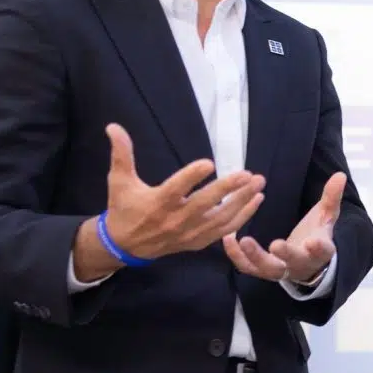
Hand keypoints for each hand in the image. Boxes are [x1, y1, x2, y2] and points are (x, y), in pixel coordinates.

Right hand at [101, 123, 264, 261]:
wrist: (125, 245)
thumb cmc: (124, 208)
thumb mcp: (119, 181)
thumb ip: (121, 153)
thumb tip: (113, 126)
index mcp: (157, 203)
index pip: (177, 189)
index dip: (192, 176)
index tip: (209, 163)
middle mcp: (176, 220)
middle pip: (205, 204)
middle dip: (228, 190)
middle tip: (248, 174)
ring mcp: (190, 233)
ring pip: (221, 219)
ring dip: (242, 202)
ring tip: (258, 183)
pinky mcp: (198, 241)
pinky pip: (225, 230)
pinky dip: (242, 217)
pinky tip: (255, 201)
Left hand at [223, 172, 345, 283]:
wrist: (306, 264)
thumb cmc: (316, 235)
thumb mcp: (326, 216)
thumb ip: (331, 197)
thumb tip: (340, 175)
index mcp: (320, 252)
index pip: (322, 251)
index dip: (319, 248)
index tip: (313, 242)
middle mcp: (300, 264)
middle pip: (293, 263)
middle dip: (285, 255)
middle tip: (276, 245)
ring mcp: (280, 270)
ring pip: (268, 269)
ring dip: (254, 256)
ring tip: (243, 239)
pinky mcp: (263, 271)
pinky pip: (248, 267)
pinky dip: (237, 256)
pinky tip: (228, 239)